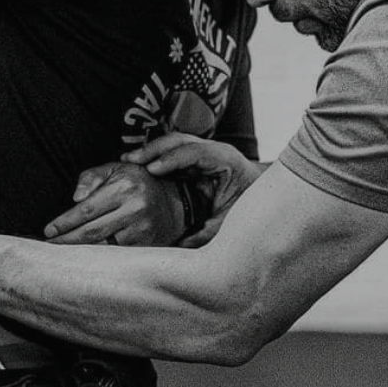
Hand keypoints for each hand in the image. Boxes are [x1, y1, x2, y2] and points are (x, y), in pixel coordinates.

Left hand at [43, 163, 184, 245]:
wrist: (173, 202)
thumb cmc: (137, 183)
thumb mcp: (115, 169)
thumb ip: (91, 178)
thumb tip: (75, 198)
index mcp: (125, 187)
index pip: (87, 209)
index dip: (65, 222)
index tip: (49, 230)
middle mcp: (135, 208)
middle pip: (92, 231)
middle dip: (67, 240)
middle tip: (49, 244)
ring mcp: (142, 229)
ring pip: (102, 245)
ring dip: (79, 250)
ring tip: (61, 251)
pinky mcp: (145, 245)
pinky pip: (115, 254)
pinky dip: (97, 256)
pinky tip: (84, 255)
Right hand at [121, 133, 264, 241]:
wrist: (260, 190)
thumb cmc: (248, 204)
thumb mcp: (231, 221)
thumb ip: (207, 232)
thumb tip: (180, 246)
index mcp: (225, 160)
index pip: (196, 152)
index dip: (173, 158)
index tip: (152, 169)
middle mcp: (212, 151)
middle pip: (180, 140)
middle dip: (154, 149)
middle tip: (131, 160)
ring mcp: (201, 151)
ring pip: (172, 143)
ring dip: (150, 151)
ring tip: (127, 161)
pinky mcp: (192, 158)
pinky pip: (171, 152)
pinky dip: (154, 157)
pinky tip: (137, 165)